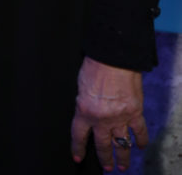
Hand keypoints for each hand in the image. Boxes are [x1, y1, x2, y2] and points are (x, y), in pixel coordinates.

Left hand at [71, 57, 147, 171]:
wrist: (113, 56)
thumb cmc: (95, 65)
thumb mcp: (81, 86)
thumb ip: (85, 102)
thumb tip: (88, 110)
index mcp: (84, 111)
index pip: (79, 136)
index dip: (78, 148)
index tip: (78, 157)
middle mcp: (102, 119)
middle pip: (103, 145)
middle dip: (104, 159)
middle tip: (107, 167)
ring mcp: (120, 117)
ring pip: (121, 144)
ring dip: (122, 157)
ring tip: (122, 165)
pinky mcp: (135, 112)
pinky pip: (139, 131)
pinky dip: (141, 140)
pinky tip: (140, 145)